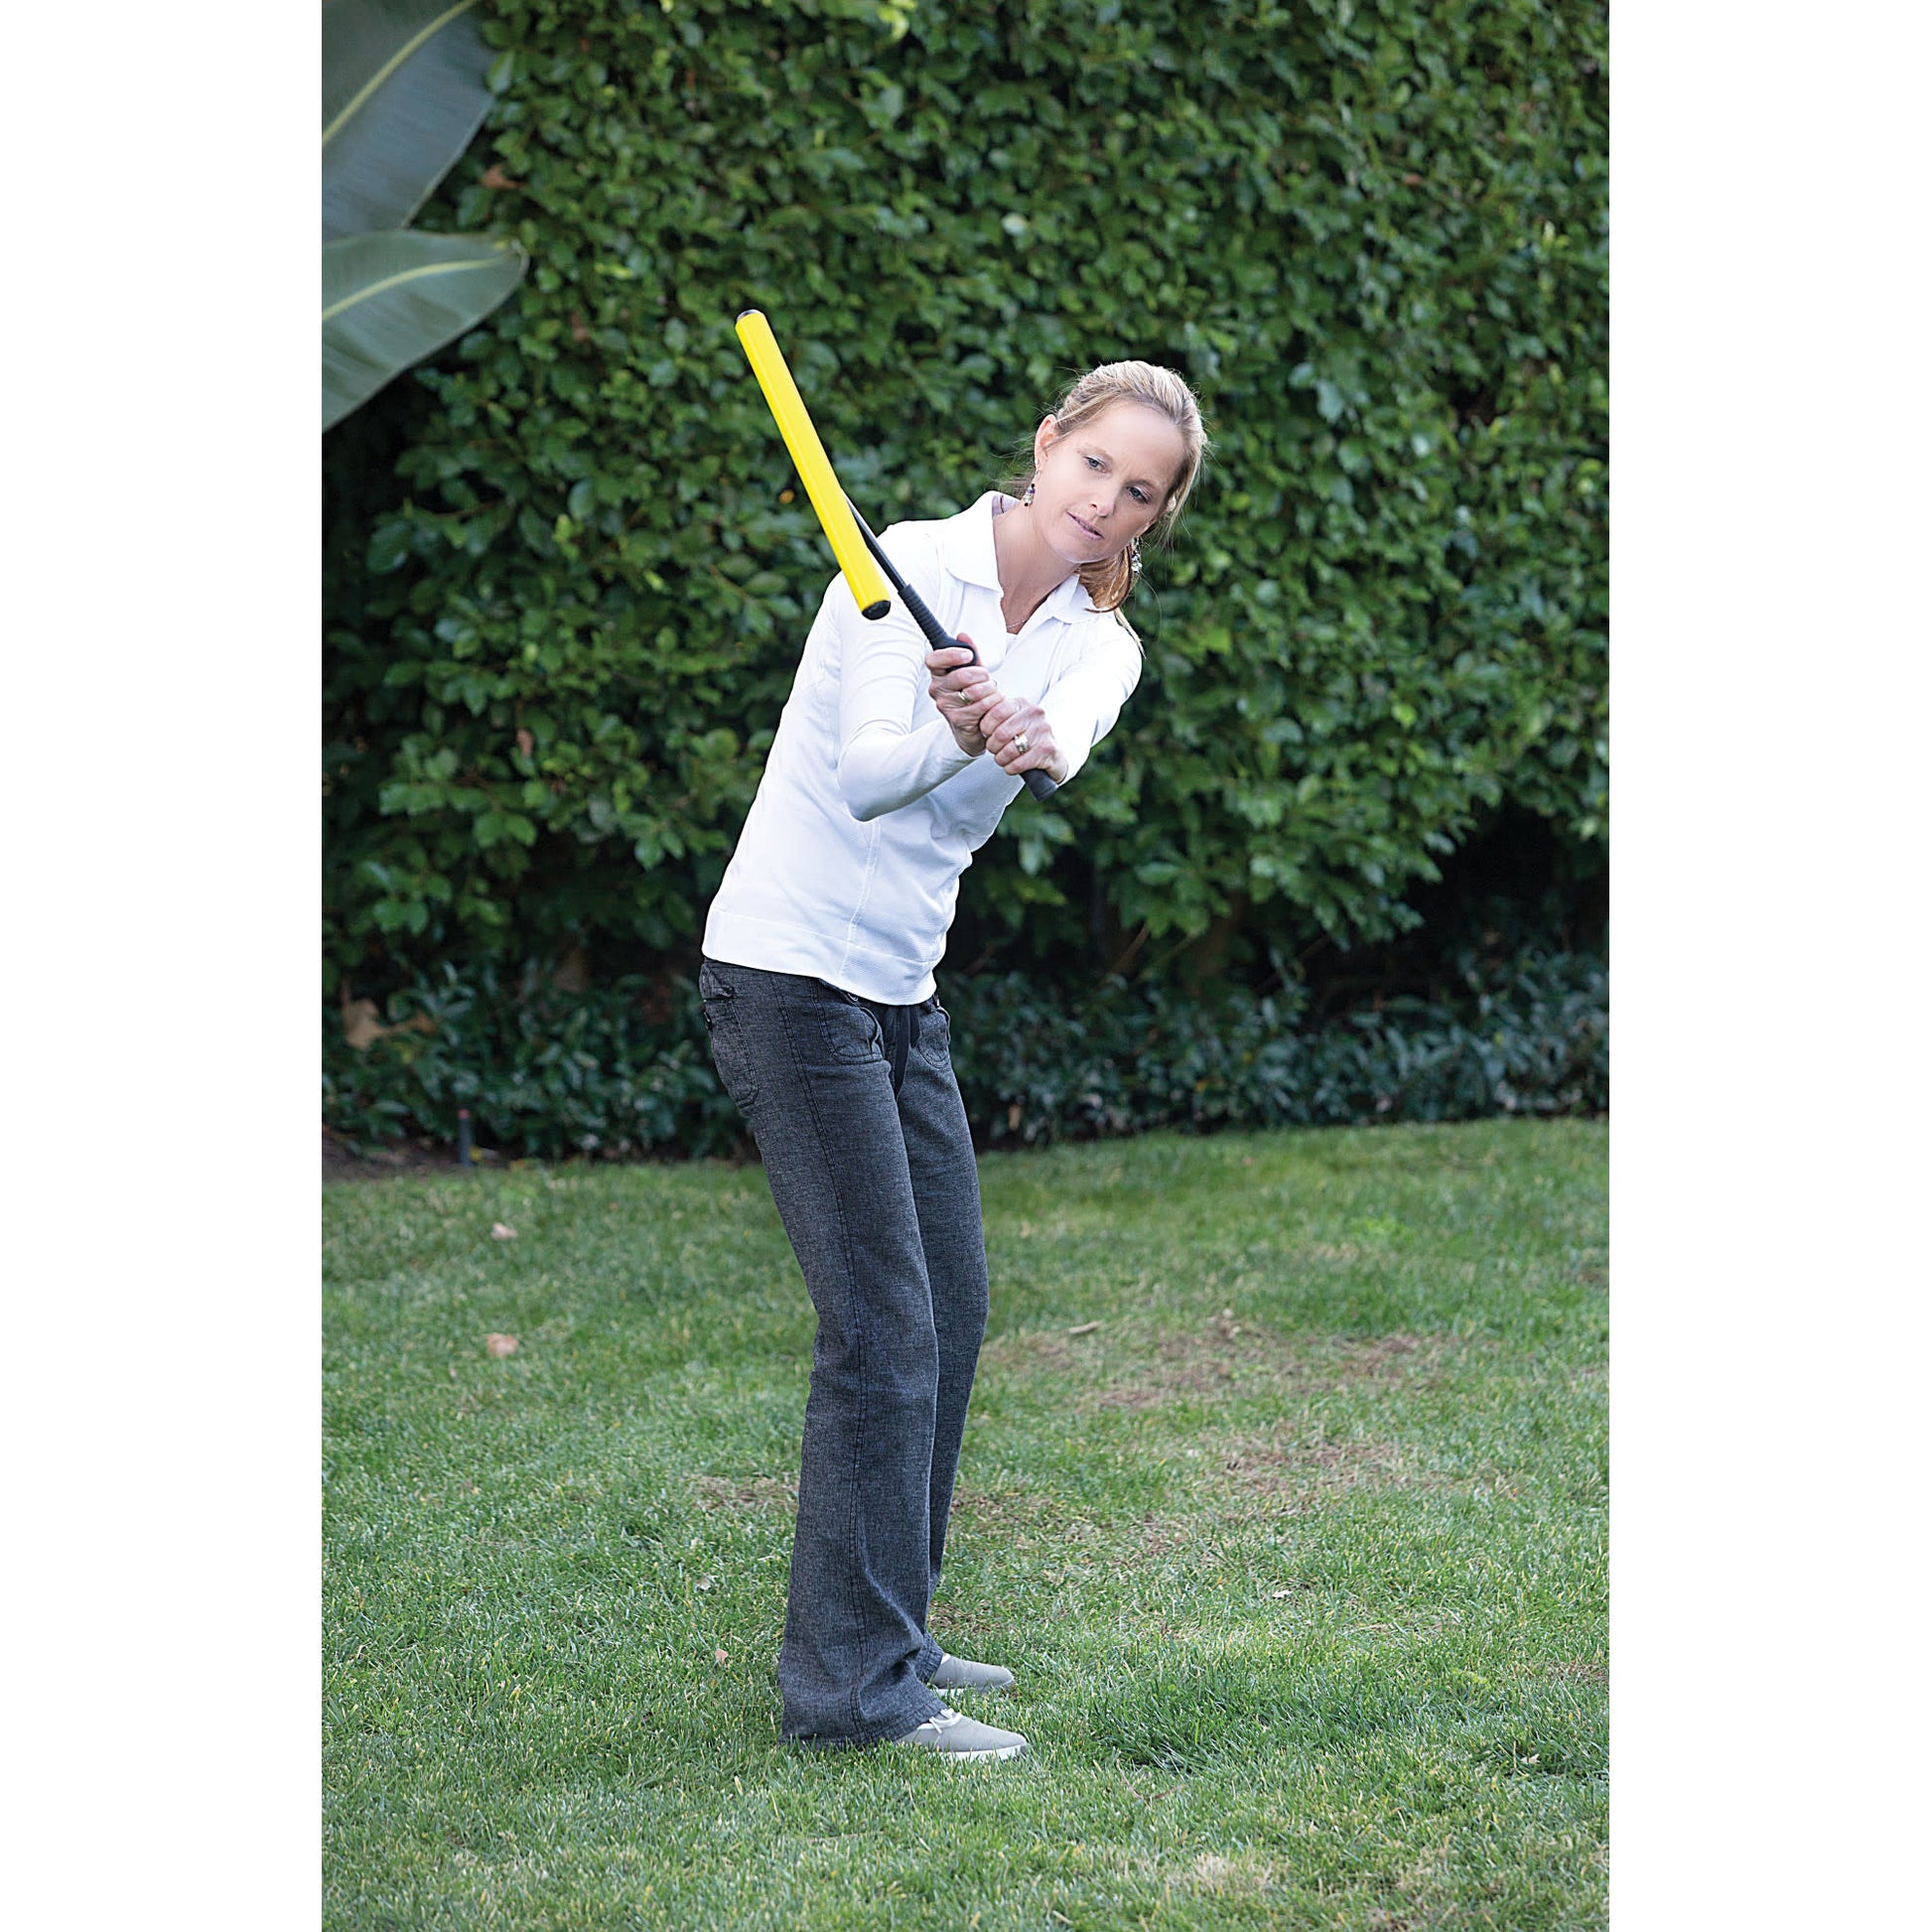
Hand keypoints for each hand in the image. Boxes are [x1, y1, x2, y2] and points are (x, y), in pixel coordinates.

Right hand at [925, 636, 999, 755]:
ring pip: (974, 691)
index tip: (967, 655)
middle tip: (987, 679)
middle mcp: (937, 689)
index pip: (933, 660)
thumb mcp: (974, 672)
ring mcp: (945, 705)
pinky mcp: (956, 719)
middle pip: (961, 676)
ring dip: (990, 690)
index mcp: (938, 674)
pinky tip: (993, 704)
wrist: (976, 728)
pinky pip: (981, 705)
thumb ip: (971, 654)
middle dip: (981, 675)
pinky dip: (993, 703)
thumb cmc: (974, 696)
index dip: (950, 655)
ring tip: (991, 693)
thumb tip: (962, 635)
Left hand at [978, 692, 1065, 784]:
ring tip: (1002, 759)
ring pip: (1009, 750)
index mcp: (1022, 704)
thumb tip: (976, 719)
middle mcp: (1035, 713)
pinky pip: (1018, 763)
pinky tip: (1011, 766)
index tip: (987, 734)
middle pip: (1001, 733)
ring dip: (1000, 759)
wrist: (1052, 756)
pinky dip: (1010, 768)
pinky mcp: (1047, 750)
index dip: (986, 727)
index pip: (996, 712)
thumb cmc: (1025, 738)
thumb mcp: (1011, 721)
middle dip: (992, 746)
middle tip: (994, 750)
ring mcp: (1043, 731)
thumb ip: (995, 717)